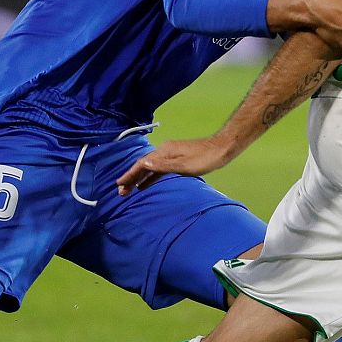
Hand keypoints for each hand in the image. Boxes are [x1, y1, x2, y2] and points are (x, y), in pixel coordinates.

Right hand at [116, 137, 234, 195]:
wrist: (221, 149)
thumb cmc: (205, 158)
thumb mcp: (184, 166)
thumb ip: (163, 166)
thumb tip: (143, 164)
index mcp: (164, 151)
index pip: (141, 164)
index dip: (129, 175)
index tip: (119, 185)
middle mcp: (164, 151)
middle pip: (142, 165)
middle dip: (131, 178)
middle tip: (121, 192)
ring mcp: (169, 154)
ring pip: (149, 167)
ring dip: (138, 178)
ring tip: (128, 190)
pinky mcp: (175, 159)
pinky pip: (157, 169)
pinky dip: (149, 177)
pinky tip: (145, 185)